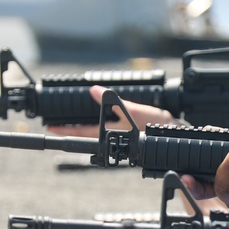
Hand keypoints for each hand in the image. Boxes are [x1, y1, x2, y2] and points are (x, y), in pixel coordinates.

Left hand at [47, 86, 182, 136]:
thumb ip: (114, 102)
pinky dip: (100, 126)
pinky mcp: (131, 135)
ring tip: (71, 125)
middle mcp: (116, 137)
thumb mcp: (136, 110)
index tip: (51, 129)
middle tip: (55, 127)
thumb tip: (94, 91)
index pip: (84, 133)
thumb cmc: (159, 125)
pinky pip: (109, 131)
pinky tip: (99, 122)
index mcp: (114, 133)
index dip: (66, 130)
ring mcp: (122, 137)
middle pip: (88, 135)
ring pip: (97, 134)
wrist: (178, 135)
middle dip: (72, 131)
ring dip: (84, 130)